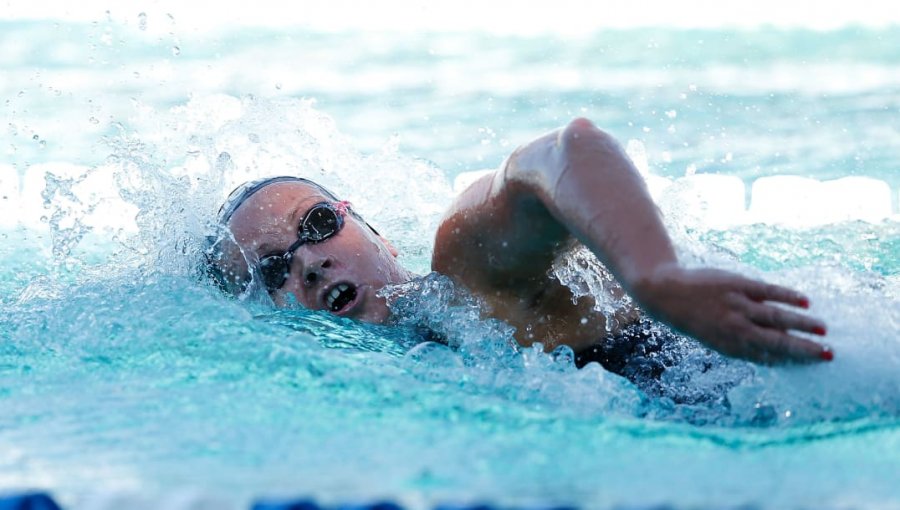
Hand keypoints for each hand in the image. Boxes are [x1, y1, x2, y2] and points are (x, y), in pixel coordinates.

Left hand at [634, 264, 831, 363]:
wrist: (666, 294)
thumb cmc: (695, 319)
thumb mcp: (715, 340)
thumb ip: (742, 345)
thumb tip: (775, 354)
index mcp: (730, 346)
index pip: (768, 357)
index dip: (792, 361)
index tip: (814, 364)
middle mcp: (736, 328)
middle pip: (776, 341)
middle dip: (804, 349)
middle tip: (829, 354)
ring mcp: (737, 306)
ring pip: (775, 317)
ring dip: (801, 323)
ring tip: (823, 329)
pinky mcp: (737, 284)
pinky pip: (767, 291)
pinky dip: (786, 296)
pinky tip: (804, 301)